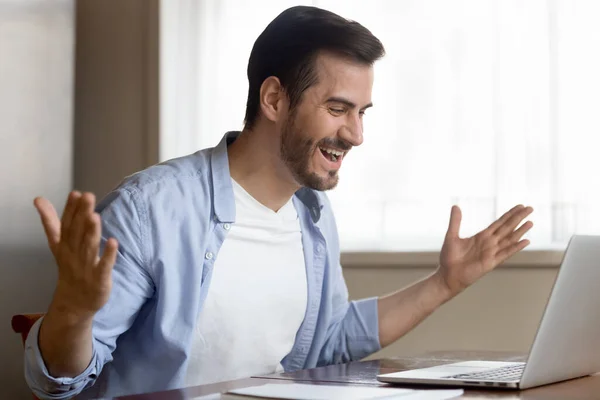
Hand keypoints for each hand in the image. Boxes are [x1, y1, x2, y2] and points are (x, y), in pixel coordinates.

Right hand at [34, 191, 117, 319]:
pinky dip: (108, 255)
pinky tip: (114, 242)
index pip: (66, 225)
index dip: (70, 209)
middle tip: (87, 197)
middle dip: (81, 215)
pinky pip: (104, 266)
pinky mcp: (99, 279)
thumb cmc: (70, 267)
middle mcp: (73, 254)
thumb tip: (38, 199)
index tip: (76, 193)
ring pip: (88, 247)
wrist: (74, 302)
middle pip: (77, 233)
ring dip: (91, 231)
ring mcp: (86, 267)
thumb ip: (50, 221)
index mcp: (64, 245)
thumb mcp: (58, 244)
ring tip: (95, 215)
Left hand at [436, 204, 533, 295]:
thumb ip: (455, 221)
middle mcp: (489, 243)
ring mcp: (491, 252)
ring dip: (520, 231)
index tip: (520, 206)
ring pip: (509, 239)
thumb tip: (456, 206)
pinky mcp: (491, 262)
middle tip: (530, 208)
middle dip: (518, 218)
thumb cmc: (449, 258)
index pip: (499, 223)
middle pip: (507, 228)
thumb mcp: (452, 236)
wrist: (448, 275)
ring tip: (530, 222)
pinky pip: (506, 253)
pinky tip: (525, 241)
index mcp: (481, 236)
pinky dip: (515, 247)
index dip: (509, 214)